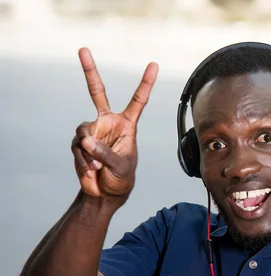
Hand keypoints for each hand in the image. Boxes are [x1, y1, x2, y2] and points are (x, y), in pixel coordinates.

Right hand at [71, 48, 157, 198]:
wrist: (105, 192)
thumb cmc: (121, 178)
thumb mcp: (120, 166)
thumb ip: (105, 153)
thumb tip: (85, 140)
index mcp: (127, 124)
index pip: (138, 100)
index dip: (146, 83)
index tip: (154, 64)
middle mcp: (108, 123)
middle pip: (97, 92)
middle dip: (89, 71)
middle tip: (83, 49)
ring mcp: (92, 131)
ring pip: (83, 131)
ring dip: (89, 152)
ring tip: (97, 166)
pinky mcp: (79, 142)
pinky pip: (77, 146)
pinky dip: (83, 160)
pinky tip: (91, 169)